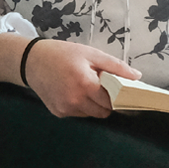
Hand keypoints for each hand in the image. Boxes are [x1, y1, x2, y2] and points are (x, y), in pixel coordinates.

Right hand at [24, 39, 140, 118]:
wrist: (31, 61)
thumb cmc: (62, 54)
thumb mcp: (91, 54)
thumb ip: (115, 66)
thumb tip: (137, 77)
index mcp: (86, 84)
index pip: (113, 101)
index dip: (119, 96)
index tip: (121, 90)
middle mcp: (75, 100)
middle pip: (104, 111)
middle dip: (107, 101)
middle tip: (100, 86)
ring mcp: (65, 108)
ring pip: (92, 114)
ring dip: (94, 104)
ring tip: (85, 87)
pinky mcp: (58, 113)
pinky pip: (78, 114)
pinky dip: (81, 106)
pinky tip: (73, 91)